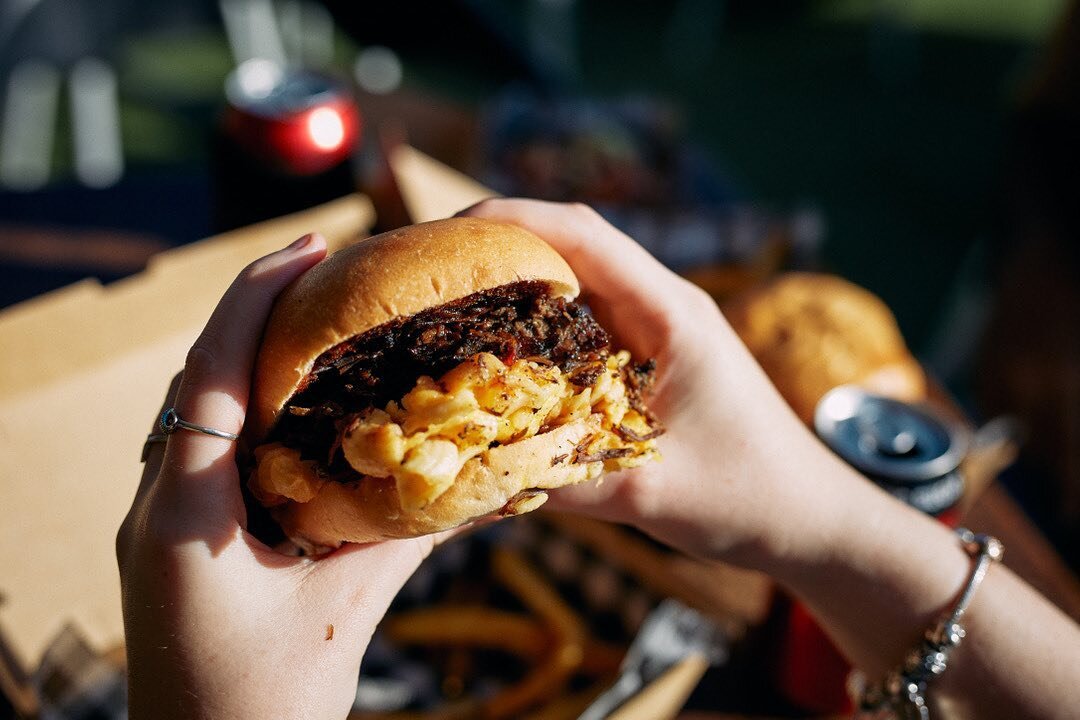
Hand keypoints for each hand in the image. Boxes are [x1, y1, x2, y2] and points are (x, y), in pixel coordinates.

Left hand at [116, 234, 439, 719]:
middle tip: (327, 270)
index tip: (312, 247)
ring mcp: (161, 523)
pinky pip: (211, 453)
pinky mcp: (178, 541)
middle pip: (200, 377)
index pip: (212, 372)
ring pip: (199, 411)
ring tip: (322, 325)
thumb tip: (477, 485)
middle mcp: (158, 504)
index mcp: (186, 513)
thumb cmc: (260, 708)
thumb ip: (402, 538)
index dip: (259, 298)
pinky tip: (306, 411)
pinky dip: (255, 413)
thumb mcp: (340, 613)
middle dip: (259, 314)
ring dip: (254, 360)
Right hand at [459, 199, 857, 570]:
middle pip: (568, 248)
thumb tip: (464, 478)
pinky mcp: (646, 363)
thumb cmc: (747, 495)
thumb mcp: (647, 490)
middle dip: (493, 253)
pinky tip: (493, 361)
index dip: (508, 222)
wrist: (805, 518)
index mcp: (670, 311)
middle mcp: (659, 307)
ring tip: (442, 310)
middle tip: (423, 278)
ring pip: (570, 288)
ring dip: (510, 291)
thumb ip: (557, 479)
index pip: (582, 234)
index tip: (442, 237)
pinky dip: (532, 336)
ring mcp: (653, 332)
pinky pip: (578, 332)